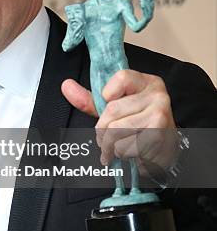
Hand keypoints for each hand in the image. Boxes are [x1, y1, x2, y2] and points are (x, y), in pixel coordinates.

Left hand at [61, 70, 178, 171]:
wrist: (164, 151)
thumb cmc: (137, 126)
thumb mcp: (114, 109)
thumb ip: (90, 99)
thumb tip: (66, 86)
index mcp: (145, 82)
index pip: (120, 77)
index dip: (107, 94)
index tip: (108, 105)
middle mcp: (156, 94)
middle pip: (112, 109)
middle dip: (102, 130)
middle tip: (105, 139)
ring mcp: (160, 114)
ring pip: (116, 129)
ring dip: (110, 145)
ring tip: (116, 148)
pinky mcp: (158, 134)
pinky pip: (126, 145)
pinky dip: (122, 153)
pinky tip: (130, 153)